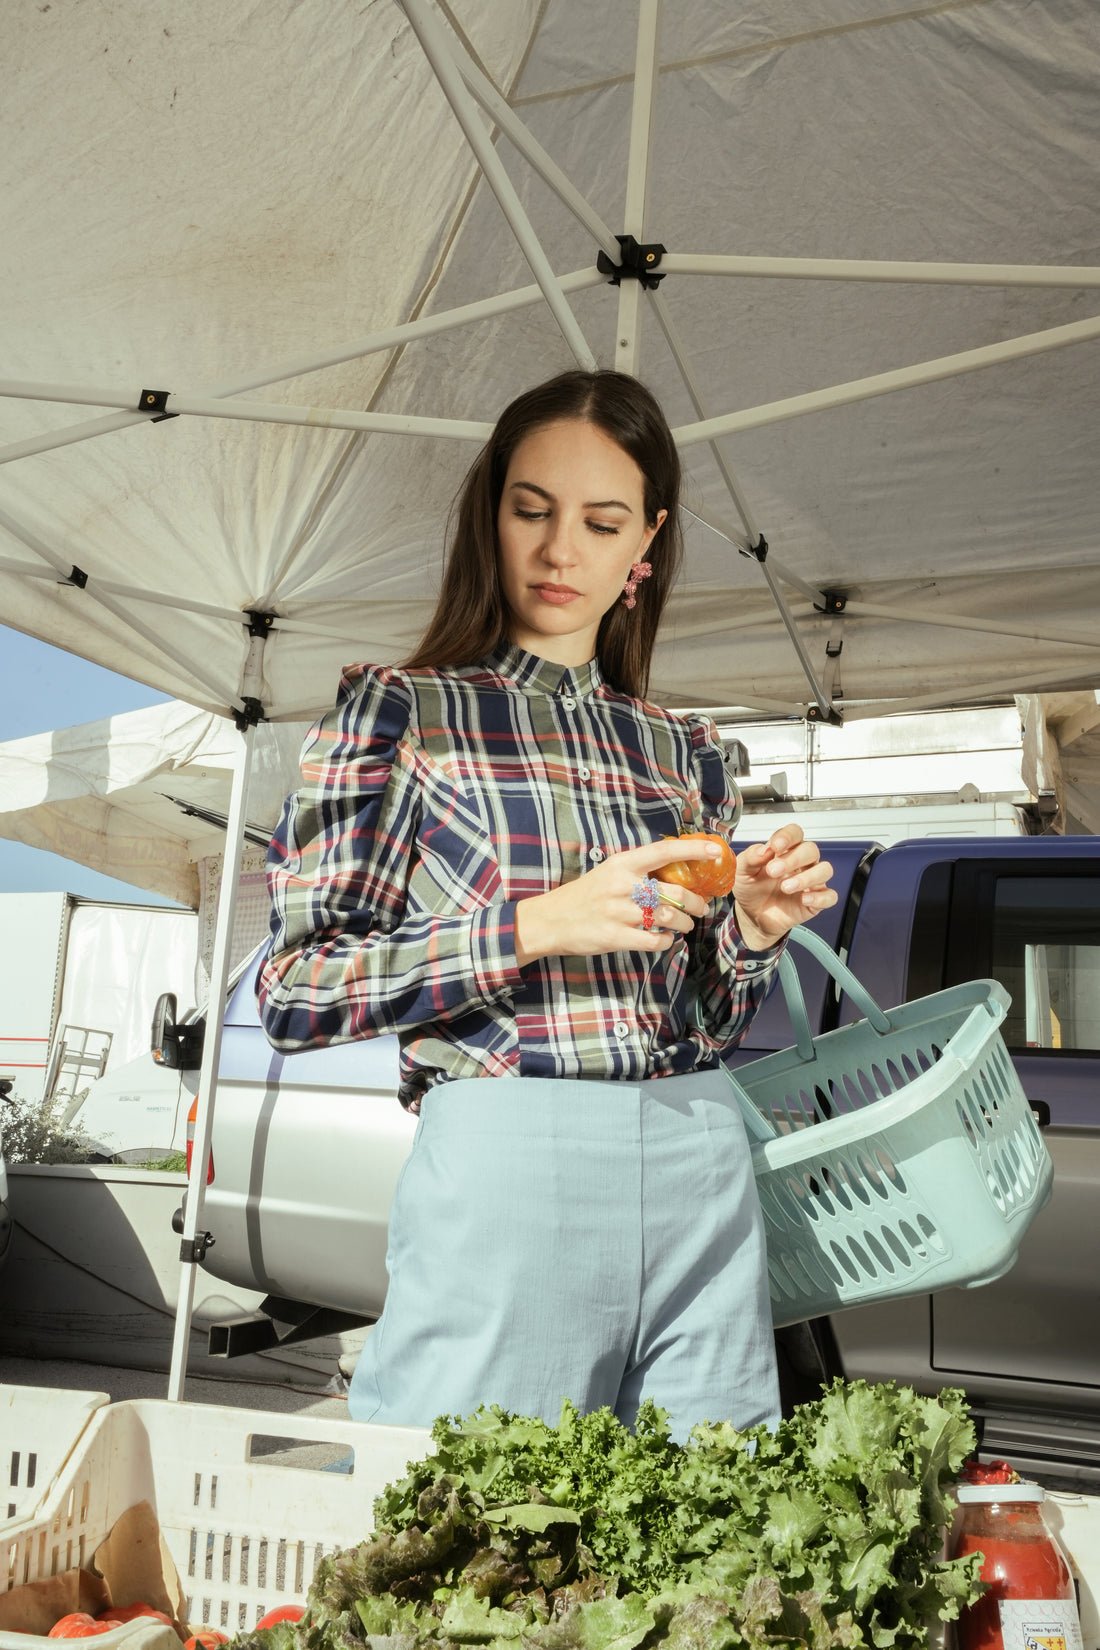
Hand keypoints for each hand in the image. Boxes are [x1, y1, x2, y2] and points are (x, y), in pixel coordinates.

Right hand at [514, 839, 716, 965]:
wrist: (551, 919)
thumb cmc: (585, 895)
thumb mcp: (609, 872)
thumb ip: (638, 870)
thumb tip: (675, 872)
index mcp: (623, 864)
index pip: (664, 852)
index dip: (693, 850)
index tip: (714, 851)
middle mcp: (623, 885)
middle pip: (675, 892)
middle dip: (697, 902)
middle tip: (702, 907)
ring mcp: (619, 912)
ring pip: (669, 918)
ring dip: (685, 924)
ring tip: (685, 925)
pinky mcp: (616, 936)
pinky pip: (654, 941)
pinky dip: (665, 942)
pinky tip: (664, 940)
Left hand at [732, 826, 836, 949]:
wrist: (751, 915)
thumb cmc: (750, 889)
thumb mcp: (742, 871)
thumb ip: (751, 857)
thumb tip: (763, 849)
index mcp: (784, 850)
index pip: (794, 833)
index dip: (788, 836)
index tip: (775, 845)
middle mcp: (801, 863)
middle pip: (810, 850)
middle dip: (794, 858)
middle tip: (773, 871)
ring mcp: (810, 882)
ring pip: (824, 870)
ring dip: (807, 877)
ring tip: (786, 887)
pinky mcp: (815, 901)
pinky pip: (829, 896)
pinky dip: (819, 897)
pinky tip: (803, 899)